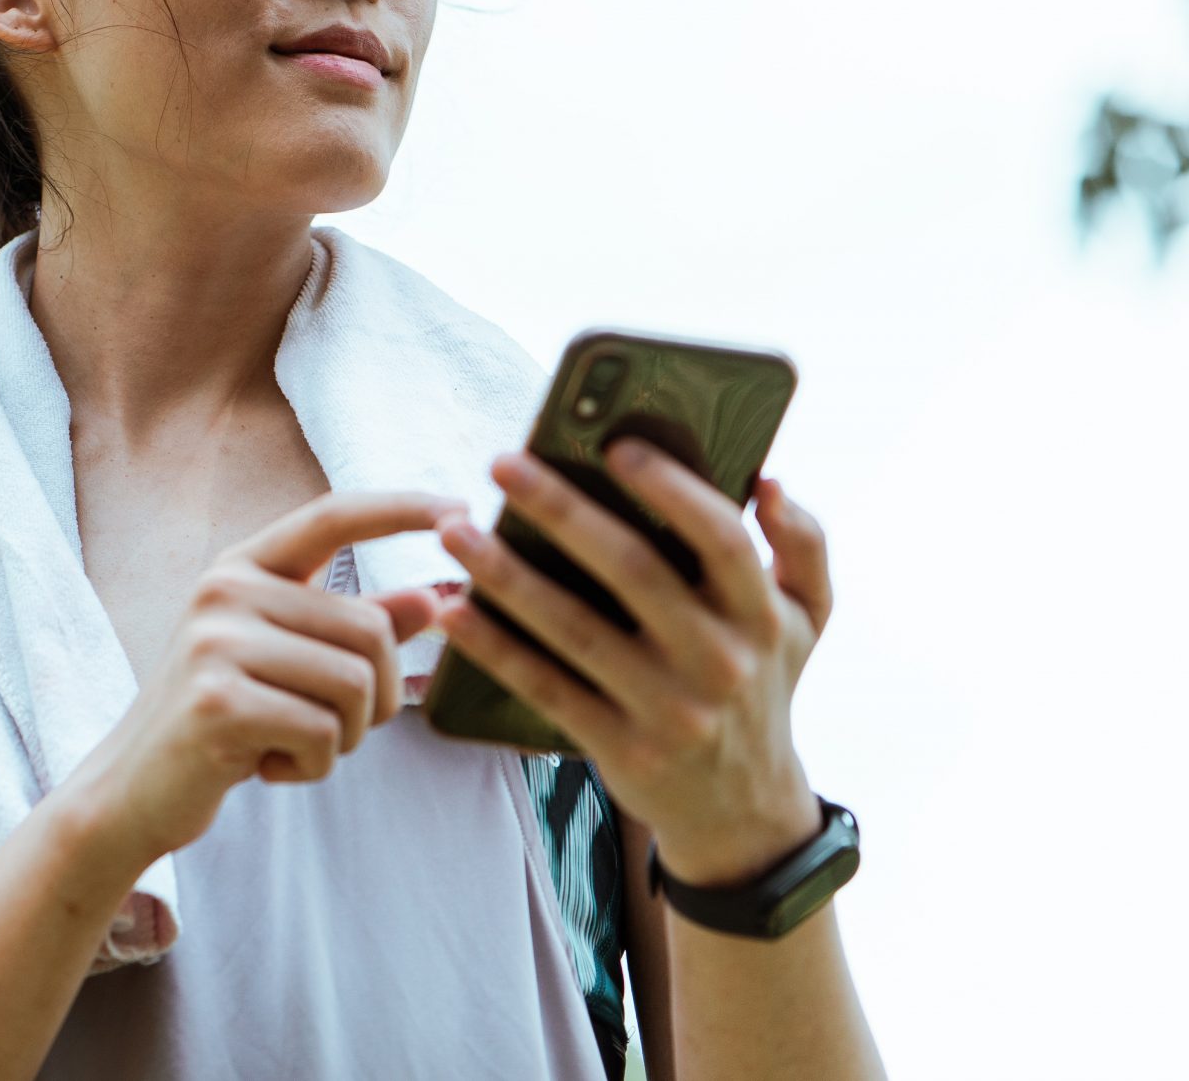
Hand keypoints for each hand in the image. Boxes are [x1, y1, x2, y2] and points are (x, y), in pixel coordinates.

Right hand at [62, 488, 458, 870]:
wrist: (134, 788)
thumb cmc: (223, 720)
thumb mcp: (289, 664)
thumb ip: (355, 627)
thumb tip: (434, 599)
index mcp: (243, 567)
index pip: (331, 516)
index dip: (400, 509)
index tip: (462, 509)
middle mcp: (225, 589)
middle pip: (369, 630)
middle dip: (377, 698)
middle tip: (329, 729)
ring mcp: (214, 641)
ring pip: (354, 685)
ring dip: (343, 738)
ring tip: (288, 744)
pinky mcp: (217, 701)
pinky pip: (321, 733)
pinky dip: (312, 765)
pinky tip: (265, 766)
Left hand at [431, 440, 834, 885]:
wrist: (745, 812)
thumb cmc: (761, 685)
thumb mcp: (806, 623)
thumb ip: (803, 546)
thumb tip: (768, 482)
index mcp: (762, 616)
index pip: (723, 538)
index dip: (672, 489)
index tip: (613, 445)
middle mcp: (720, 661)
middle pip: (634, 572)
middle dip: (562, 510)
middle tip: (502, 463)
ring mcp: (670, 710)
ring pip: (575, 629)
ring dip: (507, 575)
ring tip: (455, 531)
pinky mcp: (622, 749)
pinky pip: (546, 688)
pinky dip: (495, 649)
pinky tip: (452, 612)